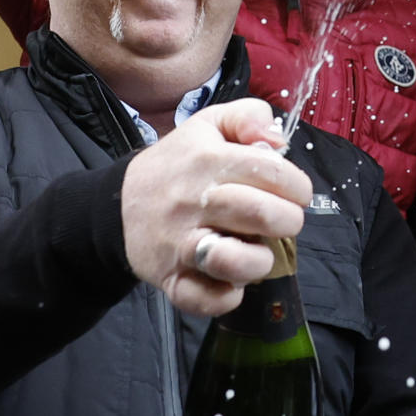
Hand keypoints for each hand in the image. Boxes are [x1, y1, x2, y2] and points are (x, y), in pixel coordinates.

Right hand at [119, 98, 310, 316]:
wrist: (118, 203)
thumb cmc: (180, 164)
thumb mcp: (210, 124)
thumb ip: (249, 116)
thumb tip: (275, 138)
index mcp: (208, 159)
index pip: (271, 170)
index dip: (297, 185)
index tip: (296, 193)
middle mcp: (192, 200)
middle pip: (261, 213)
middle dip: (289, 220)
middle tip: (283, 220)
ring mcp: (179, 243)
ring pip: (233, 261)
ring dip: (259, 260)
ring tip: (256, 250)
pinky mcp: (169, 277)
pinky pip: (203, 298)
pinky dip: (225, 297)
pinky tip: (231, 281)